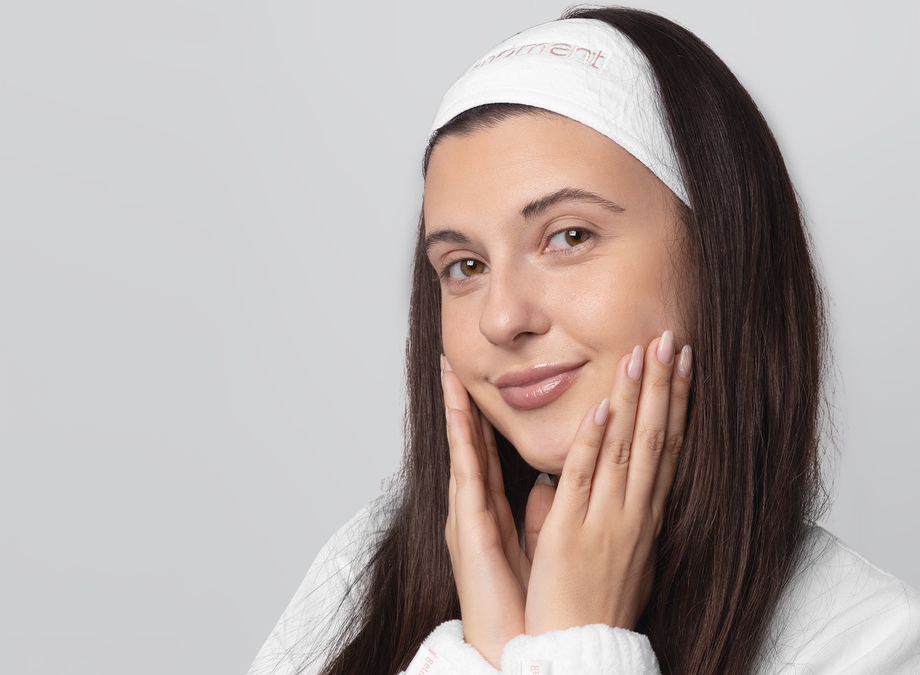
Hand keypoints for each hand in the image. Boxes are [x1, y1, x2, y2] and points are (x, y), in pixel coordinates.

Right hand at [442, 357, 529, 665]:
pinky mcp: (470, 526)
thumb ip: (538, 512)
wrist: (529, 649)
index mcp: (496, 509)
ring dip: (457, 408)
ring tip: (450, 373)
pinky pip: (468, 471)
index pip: (491, 450)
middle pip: (472, 442)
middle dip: (463, 401)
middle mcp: (477, 507)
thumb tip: (548, 484)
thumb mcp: (539, 545)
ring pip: (464, 449)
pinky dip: (465, 438)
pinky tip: (464, 410)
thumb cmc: (534, 603)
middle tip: (455, 362)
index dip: (486, 414)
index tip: (485, 380)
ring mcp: (469, 514)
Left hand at [523, 333, 691, 634]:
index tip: (683, 363)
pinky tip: (603, 407)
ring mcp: (606, 520)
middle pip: (654, 437)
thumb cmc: (595, 602)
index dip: (677, 402)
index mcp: (645, 514)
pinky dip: (595, 441)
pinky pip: (585, 478)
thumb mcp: (616, 551)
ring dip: (634, 397)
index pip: (666, 447)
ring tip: (641, 352)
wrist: (582, 651)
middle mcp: (634, 512)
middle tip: (671, 339)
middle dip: (663, 385)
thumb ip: (605, 509)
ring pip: (624, 447)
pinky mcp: (570, 531)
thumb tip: (587, 479)